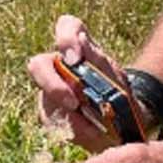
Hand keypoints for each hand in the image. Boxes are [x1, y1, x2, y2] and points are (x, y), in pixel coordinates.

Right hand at [27, 14, 127, 152]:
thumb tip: (82, 43)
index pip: (66, 27)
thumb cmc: (117, 92)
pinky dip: (74, 131)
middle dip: (52, 85)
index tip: (76, 59)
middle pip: (38, 65)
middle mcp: (57, 67)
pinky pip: (53, 123)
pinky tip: (92, 135)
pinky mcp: (51, 115)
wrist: (124, 121)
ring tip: (94, 129)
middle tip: (73, 103)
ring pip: (44, 99)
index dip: (65, 39)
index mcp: (78, 49)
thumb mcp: (117, 77)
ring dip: (67, 115)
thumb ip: (100, 62)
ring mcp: (50, 91)